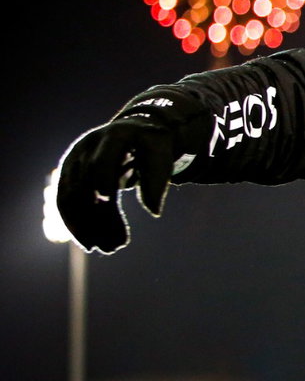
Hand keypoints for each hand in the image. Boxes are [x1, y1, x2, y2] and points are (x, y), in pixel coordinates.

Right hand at [54, 114, 181, 253]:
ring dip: (86, 227)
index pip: (102, 159)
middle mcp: (88, 147)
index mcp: (114, 136)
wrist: (136, 131)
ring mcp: (75, 160)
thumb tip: (154, 213)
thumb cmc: (152, 144)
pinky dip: (77, 224)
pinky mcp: (69, 174)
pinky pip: (66, 203)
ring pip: (72, 199)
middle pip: (85, 185)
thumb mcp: (161, 155)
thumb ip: (157, 180)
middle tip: (115, 247)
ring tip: (109, 249)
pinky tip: (92, 243)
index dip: (103, 178)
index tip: (107, 199)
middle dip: (97, 218)